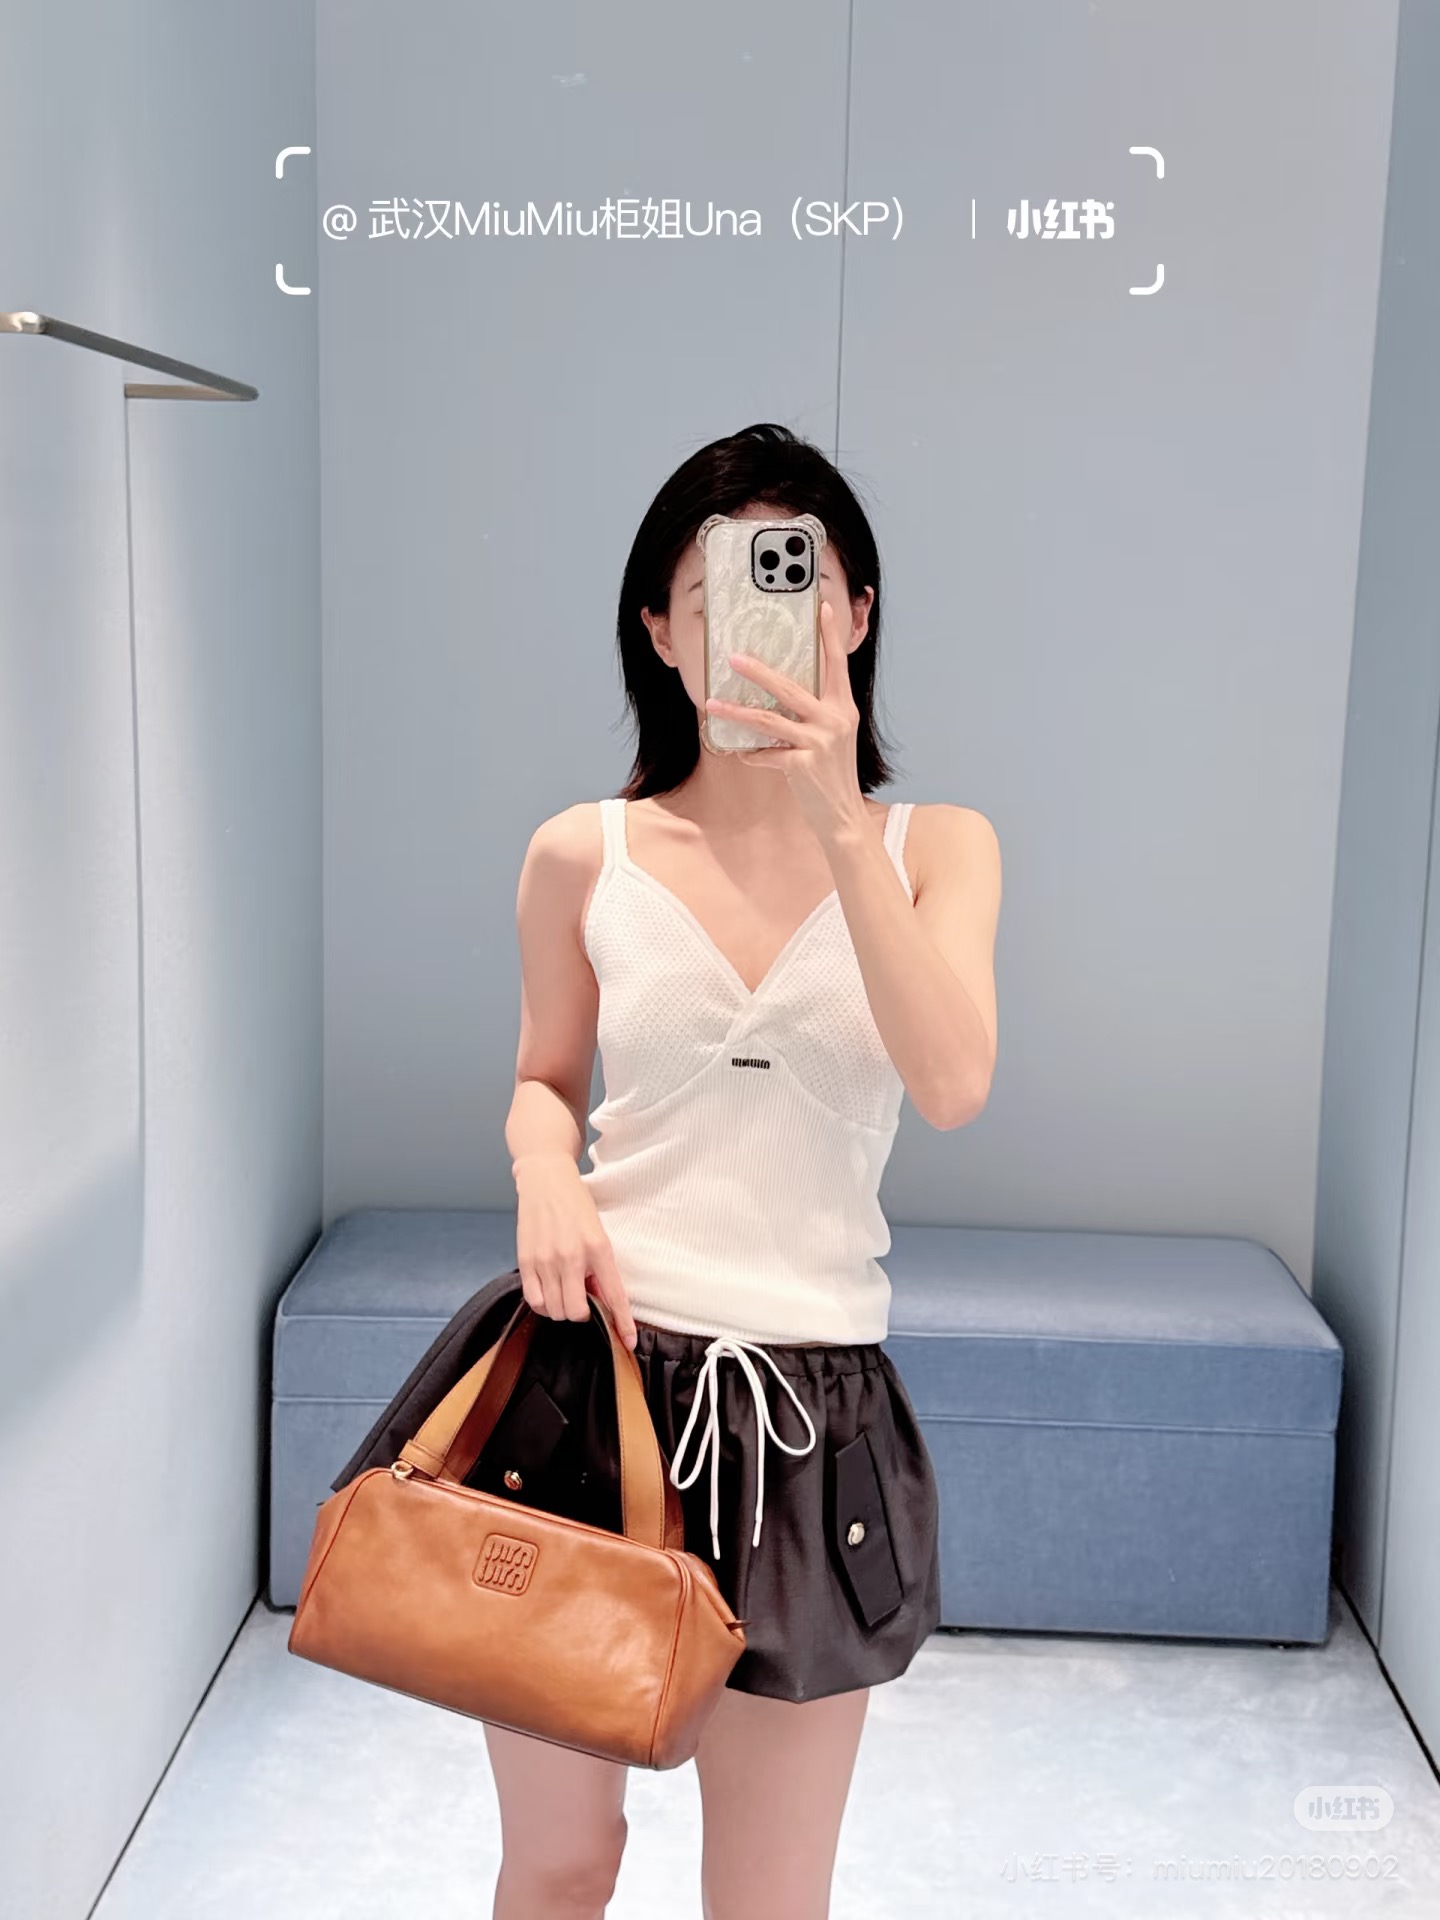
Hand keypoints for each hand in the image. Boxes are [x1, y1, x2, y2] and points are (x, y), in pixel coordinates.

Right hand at [512, 1153, 637, 1349]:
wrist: (545, 1179)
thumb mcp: (598, 1231)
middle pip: (576, 1313)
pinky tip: (549, 1292)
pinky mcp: (526, 1261)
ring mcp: (546, 1260)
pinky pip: (534, 1300)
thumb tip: (598, 1296)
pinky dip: (544, 1305)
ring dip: (562, 1309)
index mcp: (598, 1248)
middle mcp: (572, 1258)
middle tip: (583, 1297)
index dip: (622, 1323)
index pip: (613, 1295)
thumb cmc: (576, 1203)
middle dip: (583, 1313)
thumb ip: (599, 1265)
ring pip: (555, 1311)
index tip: (629, 1342)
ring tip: (565, 1290)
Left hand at [703, 596, 866, 845]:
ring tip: (713, 703)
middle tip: (732, 657)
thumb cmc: (832, 772)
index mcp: (843, 707)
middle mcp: (834, 720)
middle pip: (790, 687)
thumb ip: (815, 712)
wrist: (842, 814)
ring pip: (769, 719)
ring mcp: (819, 742)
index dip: (829, 635)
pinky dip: (751, 754)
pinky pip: (766, 754)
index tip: (820, 607)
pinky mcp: (804, 765)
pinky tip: (742, 755)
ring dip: (737, 712)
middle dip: (758, 671)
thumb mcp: (833, 736)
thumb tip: (779, 692)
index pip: (836, 664)